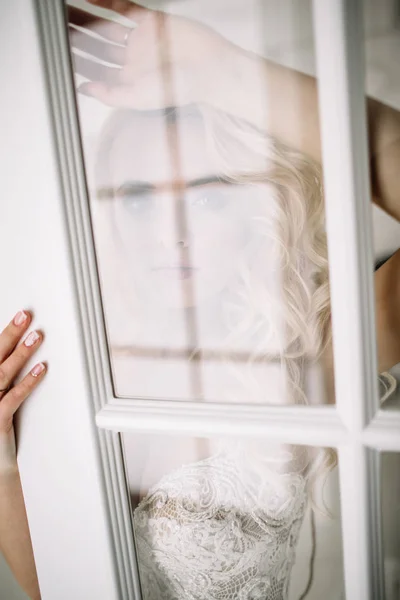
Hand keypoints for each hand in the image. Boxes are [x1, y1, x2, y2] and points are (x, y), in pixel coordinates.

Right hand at [0, 311, 45, 472]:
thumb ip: (2, 375)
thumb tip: (17, 351)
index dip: (2, 334)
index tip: (16, 315)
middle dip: (9, 334)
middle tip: (24, 315)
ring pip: (1, 374)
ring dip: (20, 353)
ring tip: (36, 336)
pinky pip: (12, 399)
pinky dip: (27, 382)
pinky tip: (40, 369)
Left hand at [69, 0, 241, 108]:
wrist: (209, 69)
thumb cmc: (179, 89)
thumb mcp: (138, 98)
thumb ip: (110, 95)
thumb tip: (84, 90)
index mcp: (130, 81)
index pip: (98, 71)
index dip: (79, 63)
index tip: (62, 56)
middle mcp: (133, 60)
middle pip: (99, 47)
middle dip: (79, 40)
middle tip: (59, 30)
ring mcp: (142, 40)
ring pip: (107, 26)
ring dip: (87, 19)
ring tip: (66, 12)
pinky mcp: (152, 22)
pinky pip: (125, 8)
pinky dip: (107, 3)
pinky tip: (91, 0)